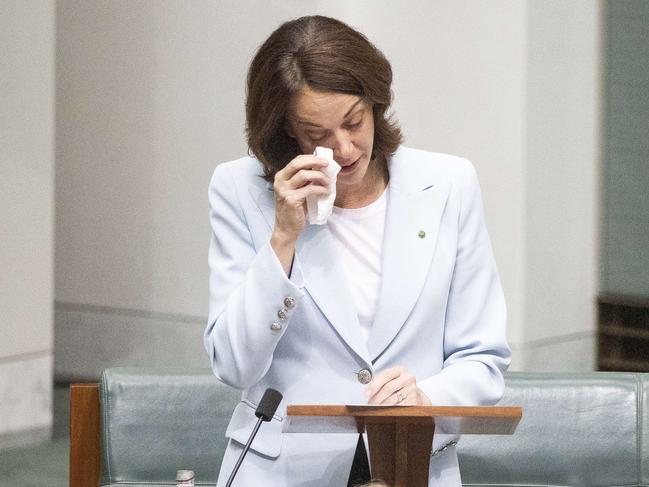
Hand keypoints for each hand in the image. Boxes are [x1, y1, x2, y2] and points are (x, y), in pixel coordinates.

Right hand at [270, 154, 330, 272]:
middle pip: (298, 163)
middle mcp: (280, 181)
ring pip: (304, 175)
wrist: (286, 228)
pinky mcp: (291, 199)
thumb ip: (304, 180)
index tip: (324, 161)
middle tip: (327, 165)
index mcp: (281, 176)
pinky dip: (320, 189)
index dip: (311, 158)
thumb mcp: (297, 191)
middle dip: (315, 162)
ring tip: (328, 182)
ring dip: (319, 177)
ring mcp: (284, 190)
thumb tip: (321, 169)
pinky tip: (326, 192)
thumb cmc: (294, 210)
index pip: (296, 160)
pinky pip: (309, 189)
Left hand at [364, 366, 431, 405]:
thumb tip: (367, 391)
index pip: (385, 376)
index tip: (367, 393)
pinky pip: (399, 407)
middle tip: (370, 403)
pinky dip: (390, 410)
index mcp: (400, 370)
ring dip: (382, 405)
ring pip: (393, 399)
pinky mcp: (414, 400)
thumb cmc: (399, 386)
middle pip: (389, 388)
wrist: (414, 394)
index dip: (374, 385)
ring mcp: (412, 389)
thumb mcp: (390, 379)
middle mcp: (408, 378)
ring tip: (376, 407)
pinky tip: (386, 410)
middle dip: (377, 397)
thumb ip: (379, 382)